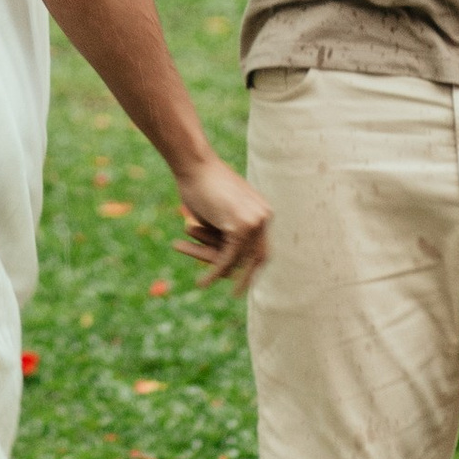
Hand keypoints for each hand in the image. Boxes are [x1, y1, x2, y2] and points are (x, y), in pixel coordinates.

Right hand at [171, 150, 271, 293]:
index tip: (244, 278)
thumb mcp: (220, 212)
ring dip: (216, 269)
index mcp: (263, 212)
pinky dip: (213, 272)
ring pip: (237, 259)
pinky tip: (202, 282)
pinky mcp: (239, 227)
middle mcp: (264, 217)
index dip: (253, 265)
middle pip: (256, 257)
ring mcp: (254, 221)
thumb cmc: (201, 184)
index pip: (261, 247)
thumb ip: (228, 232)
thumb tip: (228, 261)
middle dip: (246, 276)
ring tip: (202, 283)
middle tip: (237, 293)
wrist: (194, 164)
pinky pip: (226, 258)